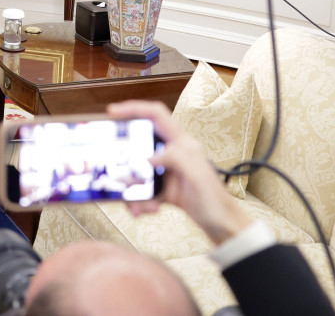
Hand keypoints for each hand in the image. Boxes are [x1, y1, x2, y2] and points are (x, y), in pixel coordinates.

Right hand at [107, 100, 253, 245]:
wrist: (222, 226)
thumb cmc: (215, 201)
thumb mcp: (197, 176)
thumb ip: (175, 159)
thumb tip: (148, 157)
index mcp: (182, 144)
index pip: (157, 115)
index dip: (135, 108)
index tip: (113, 112)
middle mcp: (173, 153)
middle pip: (140, 144)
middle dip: (126, 159)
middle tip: (114, 167)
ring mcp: (167, 170)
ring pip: (138, 171)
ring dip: (133, 188)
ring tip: (137, 205)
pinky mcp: (163, 187)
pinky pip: (142, 189)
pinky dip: (140, 201)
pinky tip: (146, 210)